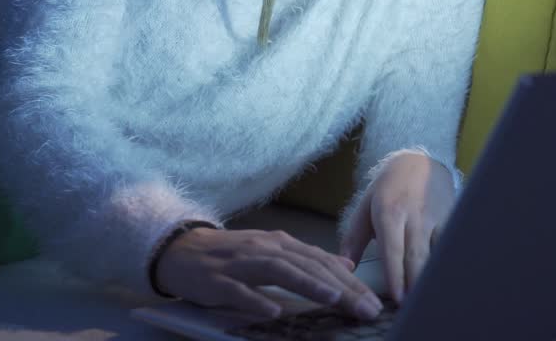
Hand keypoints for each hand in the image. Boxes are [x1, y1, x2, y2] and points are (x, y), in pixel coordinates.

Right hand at [154, 227, 384, 319]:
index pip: (321, 261)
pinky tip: (272, 312)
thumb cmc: (232, 255)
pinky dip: (256, 300)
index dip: (349, 282)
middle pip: (307, 266)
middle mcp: (264, 249)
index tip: (372, 301)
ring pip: (279, 272)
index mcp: (279, 243)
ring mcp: (240, 264)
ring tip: (332, 298)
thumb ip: (307, 259)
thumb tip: (346, 266)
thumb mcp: (272, 252)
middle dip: (340, 288)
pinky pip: (238, 291)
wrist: (182, 250)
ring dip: (307, 284)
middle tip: (365, 308)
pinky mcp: (217, 281)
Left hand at [338, 152, 454, 303]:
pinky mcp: (451, 219)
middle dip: (414, 284)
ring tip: (425, 297)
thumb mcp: (365, 206)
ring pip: (435, 254)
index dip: (396, 275)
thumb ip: (354, 237)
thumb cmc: (389, 187)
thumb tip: (345, 266)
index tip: (397, 298)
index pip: (393, 249)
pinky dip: (444, 263)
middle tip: (411, 305)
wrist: (420, 160)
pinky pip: (448, 246)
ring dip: (430, 277)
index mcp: (390, 212)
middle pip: (417, 257)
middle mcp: (415, 216)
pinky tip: (441, 278)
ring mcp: (436, 218)